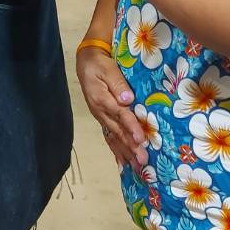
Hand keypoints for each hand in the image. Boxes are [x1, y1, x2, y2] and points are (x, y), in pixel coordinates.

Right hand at [76, 42, 145, 169]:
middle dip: (130, 147)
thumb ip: (117, 83)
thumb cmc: (99, 63)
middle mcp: (100, 111)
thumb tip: (128, 98)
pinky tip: (123, 163)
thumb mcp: (107, 68)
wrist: (86, 61)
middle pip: (117, 131)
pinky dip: (117, 151)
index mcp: (101, 99)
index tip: (141, 139)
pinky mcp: (103, 118)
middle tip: (142, 161)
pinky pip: (110, 137)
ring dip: (125, 153)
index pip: (119, 115)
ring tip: (137, 167)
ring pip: (114, 137)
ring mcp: (101, 117)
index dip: (131, 127)